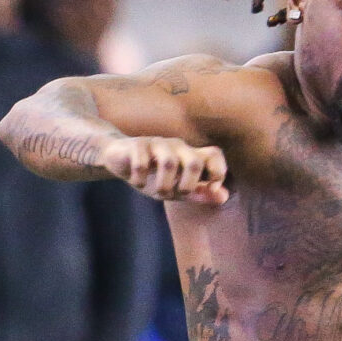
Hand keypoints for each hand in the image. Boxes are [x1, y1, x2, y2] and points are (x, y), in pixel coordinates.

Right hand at [101, 136, 227, 205]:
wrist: (118, 158)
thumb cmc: (151, 175)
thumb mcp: (176, 188)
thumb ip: (199, 193)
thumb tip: (223, 197)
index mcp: (190, 155)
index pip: (215, 155)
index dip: (218, 173)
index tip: (209, 189)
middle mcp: (177, 146)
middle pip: (194, 162)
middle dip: (188, 185)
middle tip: (177, 194)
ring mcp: (157, 143)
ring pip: (168, 163)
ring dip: (163, 185)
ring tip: (157, 193)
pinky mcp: (137, 144)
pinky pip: (142, 164)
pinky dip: (140, 179)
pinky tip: (136, 182)